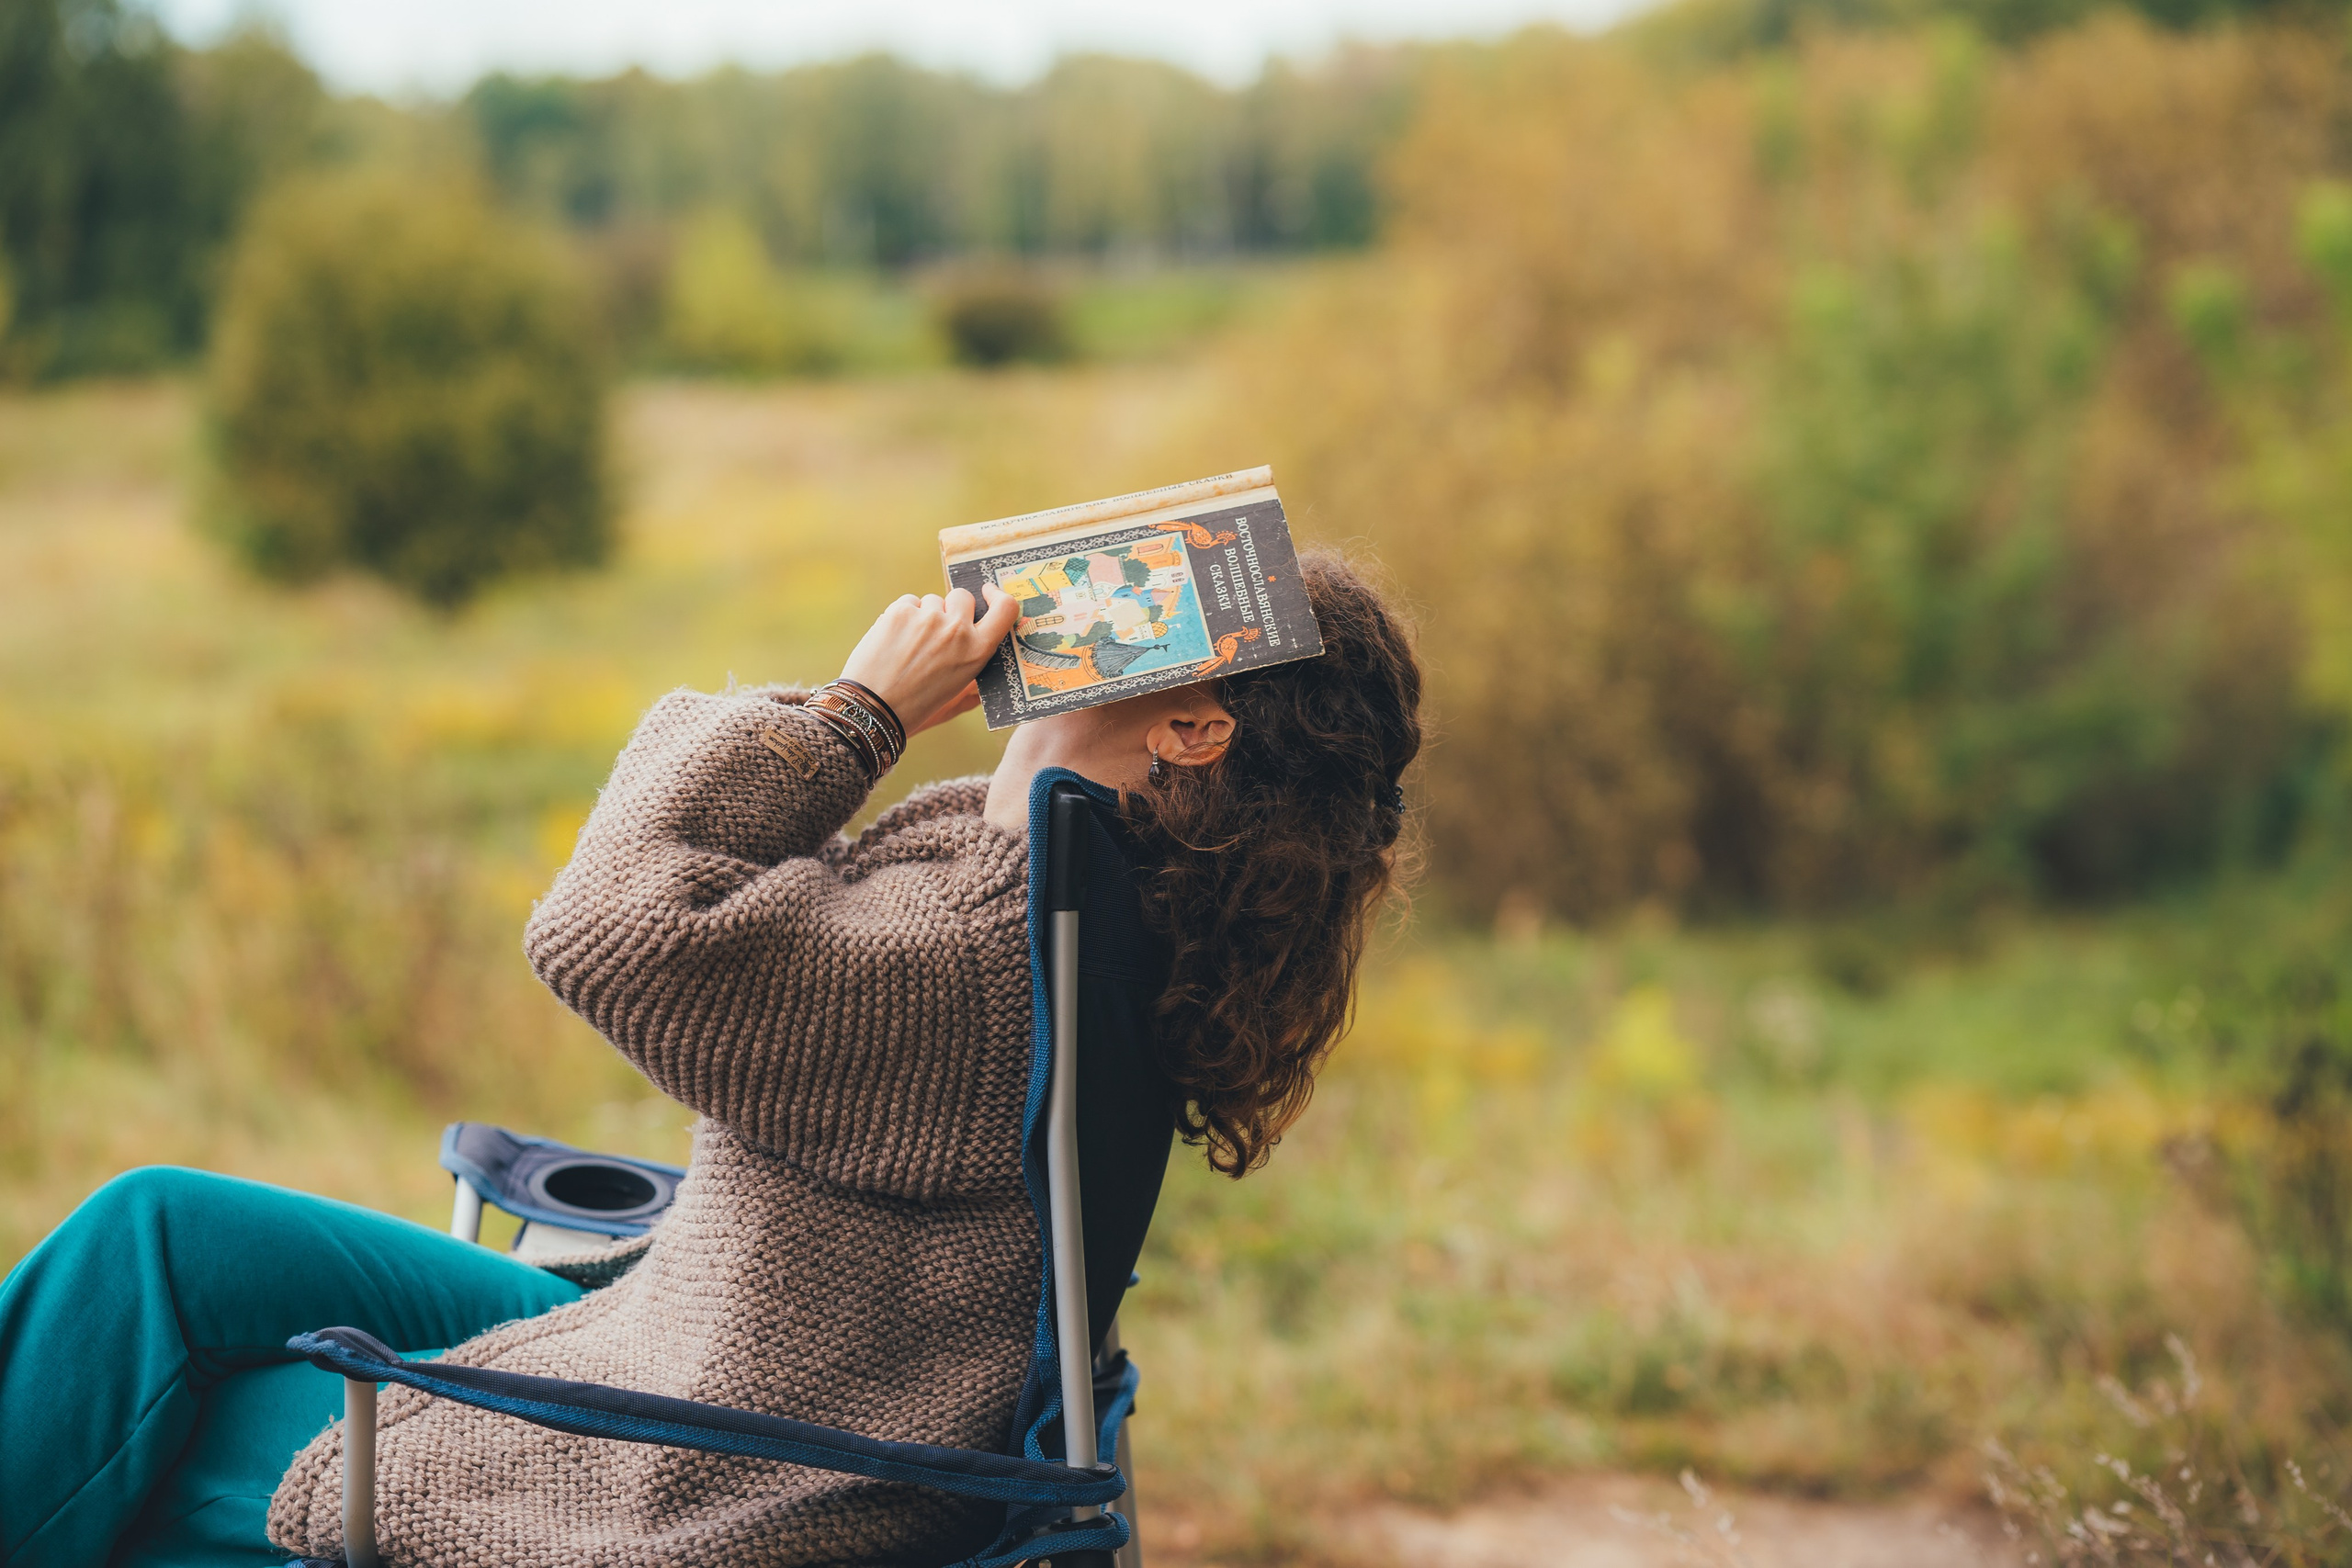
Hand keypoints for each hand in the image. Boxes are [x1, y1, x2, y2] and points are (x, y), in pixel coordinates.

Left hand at [840, 585, 1017, 738]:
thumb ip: (972, 656)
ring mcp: (928, 617)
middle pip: (962, 597)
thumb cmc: (917, 704)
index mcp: (978, 650)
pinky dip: (903, 616)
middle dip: (951, 607)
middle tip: (936, 631)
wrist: (874, 708)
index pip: (1005, 608)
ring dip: (924, 614)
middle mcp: (957, 630)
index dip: (997, 595)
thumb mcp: (957, 686)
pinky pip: (908, 602)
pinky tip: (894, 640)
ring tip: (909, 645)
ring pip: (932, 600)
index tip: (987, 592)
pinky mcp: (901, 611)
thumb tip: (979, 635)